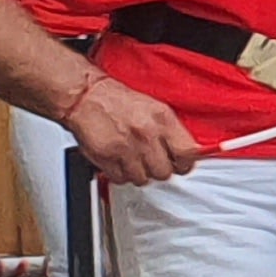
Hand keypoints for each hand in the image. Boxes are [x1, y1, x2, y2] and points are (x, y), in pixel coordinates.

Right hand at [65, 73, 202, 185]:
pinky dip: (121, 174)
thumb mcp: (154, 109)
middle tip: (152, 159)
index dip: (185, 163)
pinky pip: (122, 179)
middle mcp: (146, 135)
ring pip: (143, 179)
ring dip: (139, 172)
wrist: (86, 97)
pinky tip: (120, 160)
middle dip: (159, 168)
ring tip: (133, 157)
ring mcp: (127, 149)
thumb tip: (189, 153)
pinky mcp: (108, 159)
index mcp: (162, 120)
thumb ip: (173, 132)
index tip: (181, 163)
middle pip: (165, 172)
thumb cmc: (119, 102)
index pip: (188, 153)